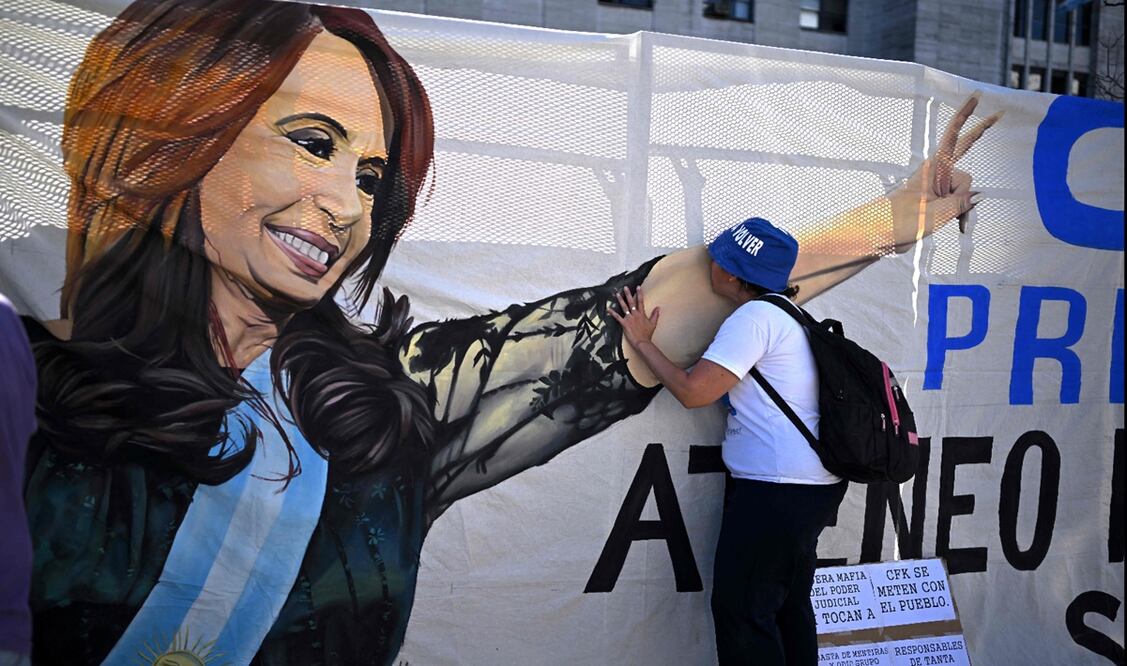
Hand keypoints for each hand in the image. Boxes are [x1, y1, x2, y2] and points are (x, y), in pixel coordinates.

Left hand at [609, 286, 659, 348]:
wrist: (642, 342)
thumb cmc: (647, 334)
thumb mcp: (653, 323)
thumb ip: (655, 315)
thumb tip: (658, 308)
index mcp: (641, 314)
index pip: (640, 301)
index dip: (639, 294)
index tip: (638, 287)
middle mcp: (635, 314)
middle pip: (631, 302)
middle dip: (628, 294)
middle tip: (625, 287)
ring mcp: (629, 319)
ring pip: (624, 307)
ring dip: (620, 300)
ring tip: (617, 294)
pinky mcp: (624, 323)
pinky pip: (617, 317)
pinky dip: (613, 313)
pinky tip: (608, 309)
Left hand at [887, 94, 1002, 251]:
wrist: (877, 236)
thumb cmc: (900, 222)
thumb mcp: (936, 214)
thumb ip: (961, 203)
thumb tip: (979, 196)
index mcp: (934, 166)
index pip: (954, 134)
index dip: (966, 115)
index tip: (977, 95)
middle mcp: (937, 173)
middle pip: (966, 167)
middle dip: (976, 152)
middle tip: (1001, 114)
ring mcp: (937, 187)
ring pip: (965, 193)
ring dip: (963, 208)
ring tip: (946, 221)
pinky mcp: (936, 201)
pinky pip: (958, 204)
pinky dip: (961, 214)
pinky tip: (960, 227)